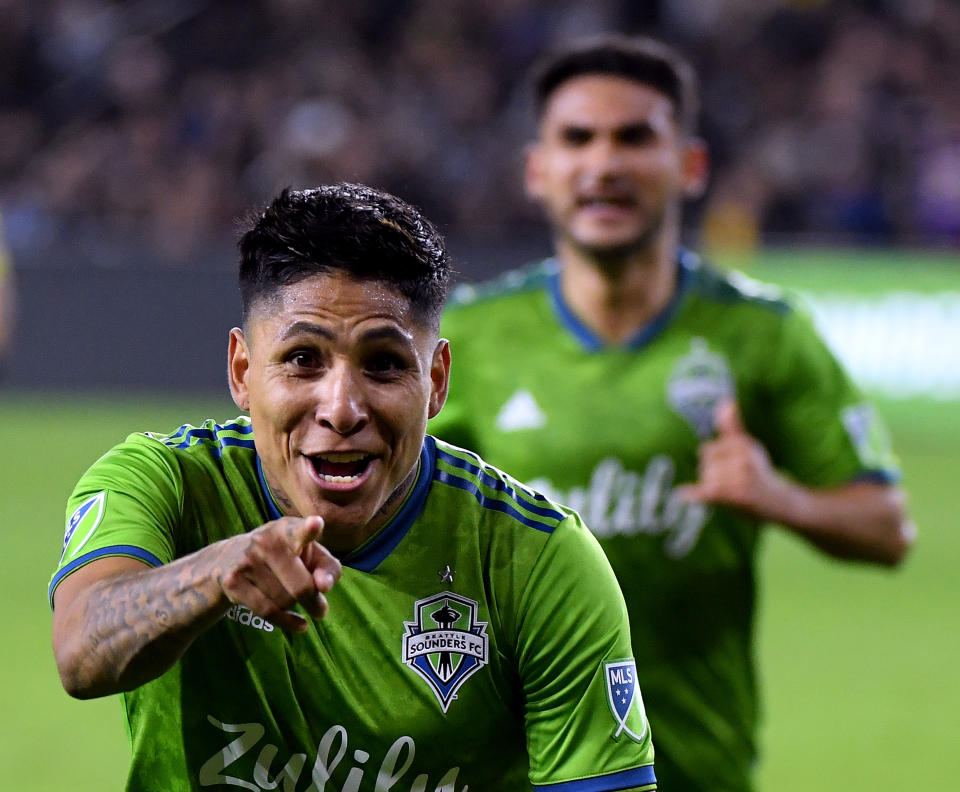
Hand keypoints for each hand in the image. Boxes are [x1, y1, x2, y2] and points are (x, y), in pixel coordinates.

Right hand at [218, 515, 341, 632]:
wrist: (226, 560)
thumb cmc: (283, 558)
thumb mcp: (308, 555)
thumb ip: (328, 568)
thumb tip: (323, 587)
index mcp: (288, 529)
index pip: (299, 530)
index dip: (308, 529)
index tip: (316, 524)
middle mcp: (265, 541)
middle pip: (302, 586)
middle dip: (313, 601)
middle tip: (320, 608)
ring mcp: (246, 561)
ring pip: (284, 601)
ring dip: (294, 606)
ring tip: (291, 599)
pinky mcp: (232, 582)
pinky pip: (267, 611)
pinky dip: (287, 622)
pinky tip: (300, 625)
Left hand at [679, 400, 787, 518]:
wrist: (779, 501)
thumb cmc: (759, 472)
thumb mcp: (747, 445)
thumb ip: (732, 426)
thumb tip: (726, 400)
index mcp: (743, 443)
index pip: (707, 450)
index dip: (714, 461)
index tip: (730, 468)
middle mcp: (743, 457)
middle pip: (704, 464)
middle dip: (712, 474)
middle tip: (732, 482)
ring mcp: (741, 476)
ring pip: (706, 479)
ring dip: (712, 488)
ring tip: (732, 492)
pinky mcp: (738, 495)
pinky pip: (707, 492)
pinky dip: (694, 495)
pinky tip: (684, 494)